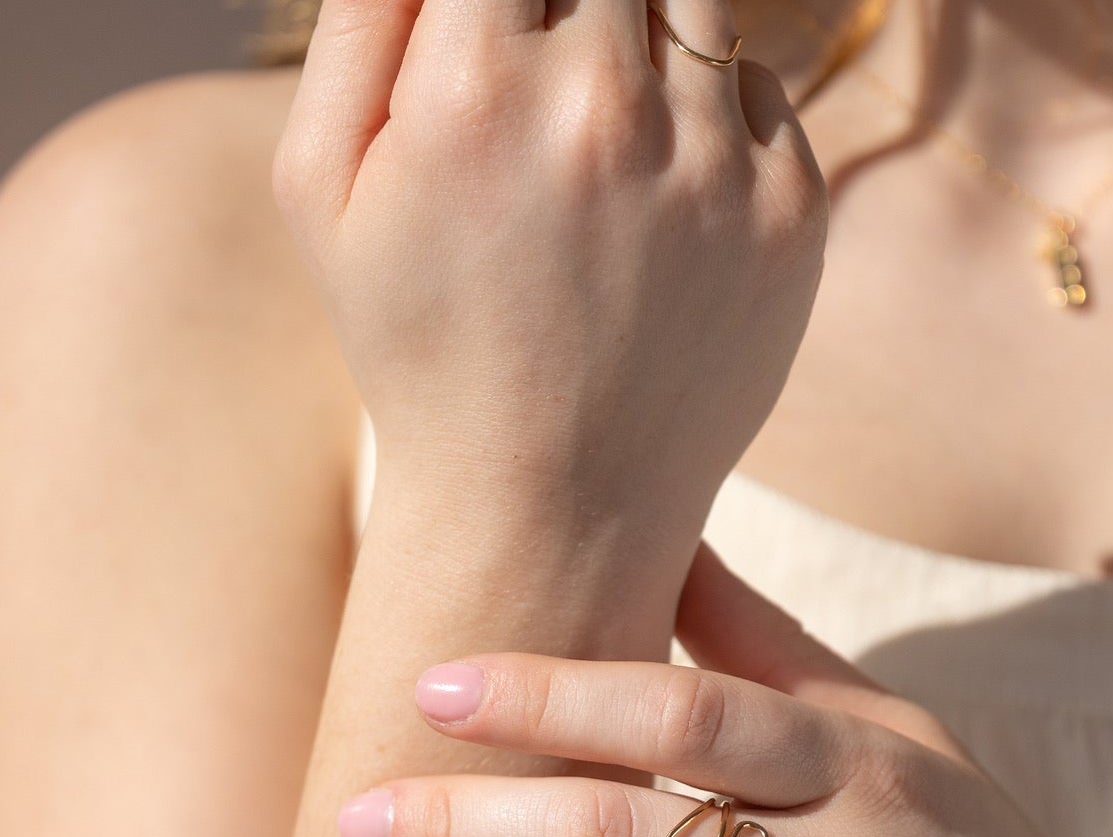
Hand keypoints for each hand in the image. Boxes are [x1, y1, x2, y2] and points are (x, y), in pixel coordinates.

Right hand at [274, 0, 826, 527]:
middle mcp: (609, 111)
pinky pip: (759, 90)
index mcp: (476, 87)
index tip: (506, 22)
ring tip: (600, 146)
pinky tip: (659, 214)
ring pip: (696, 2)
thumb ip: (361, 11)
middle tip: (547, 80)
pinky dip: (712, 118)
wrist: (550, 511)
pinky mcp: (794, 217)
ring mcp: (716, 165)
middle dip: (577, 3)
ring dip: (647, 40)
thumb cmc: (421, 351)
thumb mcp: (318, 188)